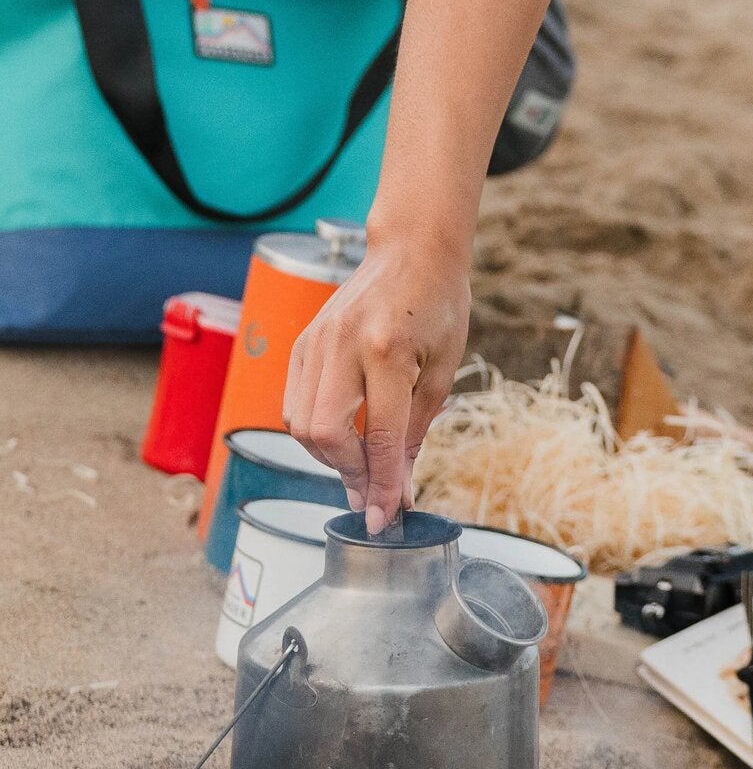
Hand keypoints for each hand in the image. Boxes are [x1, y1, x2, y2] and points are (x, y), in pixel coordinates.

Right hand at [283, 235, 470, 532]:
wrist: (413, 249)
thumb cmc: (439, 302)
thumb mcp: (442, 367)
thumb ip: (416, 431)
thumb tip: (398, 488)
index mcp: (387, 350)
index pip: (378, 436)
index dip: (380, 485)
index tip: (383, 519)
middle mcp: (343, 345)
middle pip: (324, 435)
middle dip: (348, 474)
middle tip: (371, 491)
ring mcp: (315, 342)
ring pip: (300, 425)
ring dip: (329, 456)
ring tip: (361, 463)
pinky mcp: (301, 342)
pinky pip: (294, 403)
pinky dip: (314, 429)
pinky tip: (343, 433)